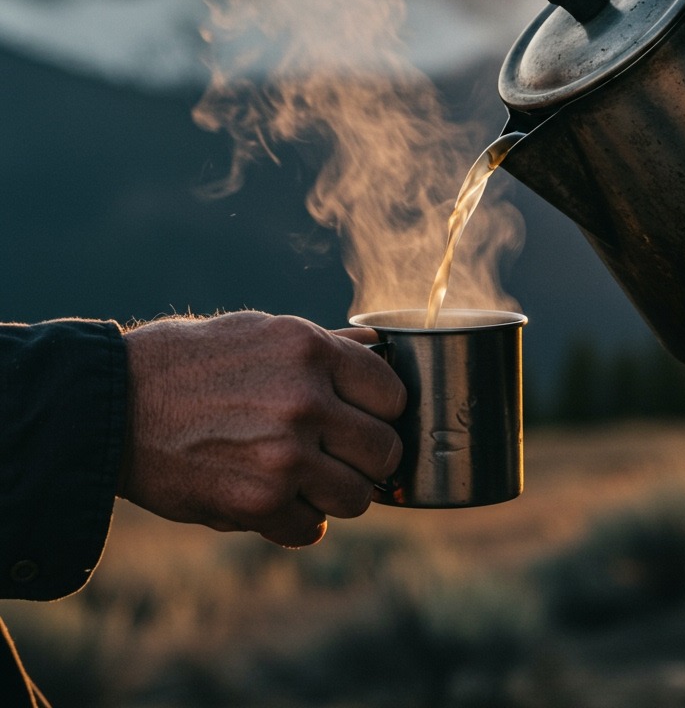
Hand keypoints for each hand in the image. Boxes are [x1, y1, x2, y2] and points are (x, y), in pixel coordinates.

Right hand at [119, 311, 404, 546]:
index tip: (364, 415)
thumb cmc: (193, 361)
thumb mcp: (263, 331)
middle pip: (385, 450)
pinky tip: (275, 500)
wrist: (113, 403)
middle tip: (341, 453)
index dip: (382, 409)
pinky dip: (297, 522)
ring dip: (336, 493)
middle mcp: (306, 402)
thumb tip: (382, 350)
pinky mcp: (257, 503)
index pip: (393, 395)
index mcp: (312, 351)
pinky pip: (311, 530)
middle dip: (367, 455)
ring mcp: (284, 456)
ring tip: (309, 478)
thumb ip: (328, 345)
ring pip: (357, 497)